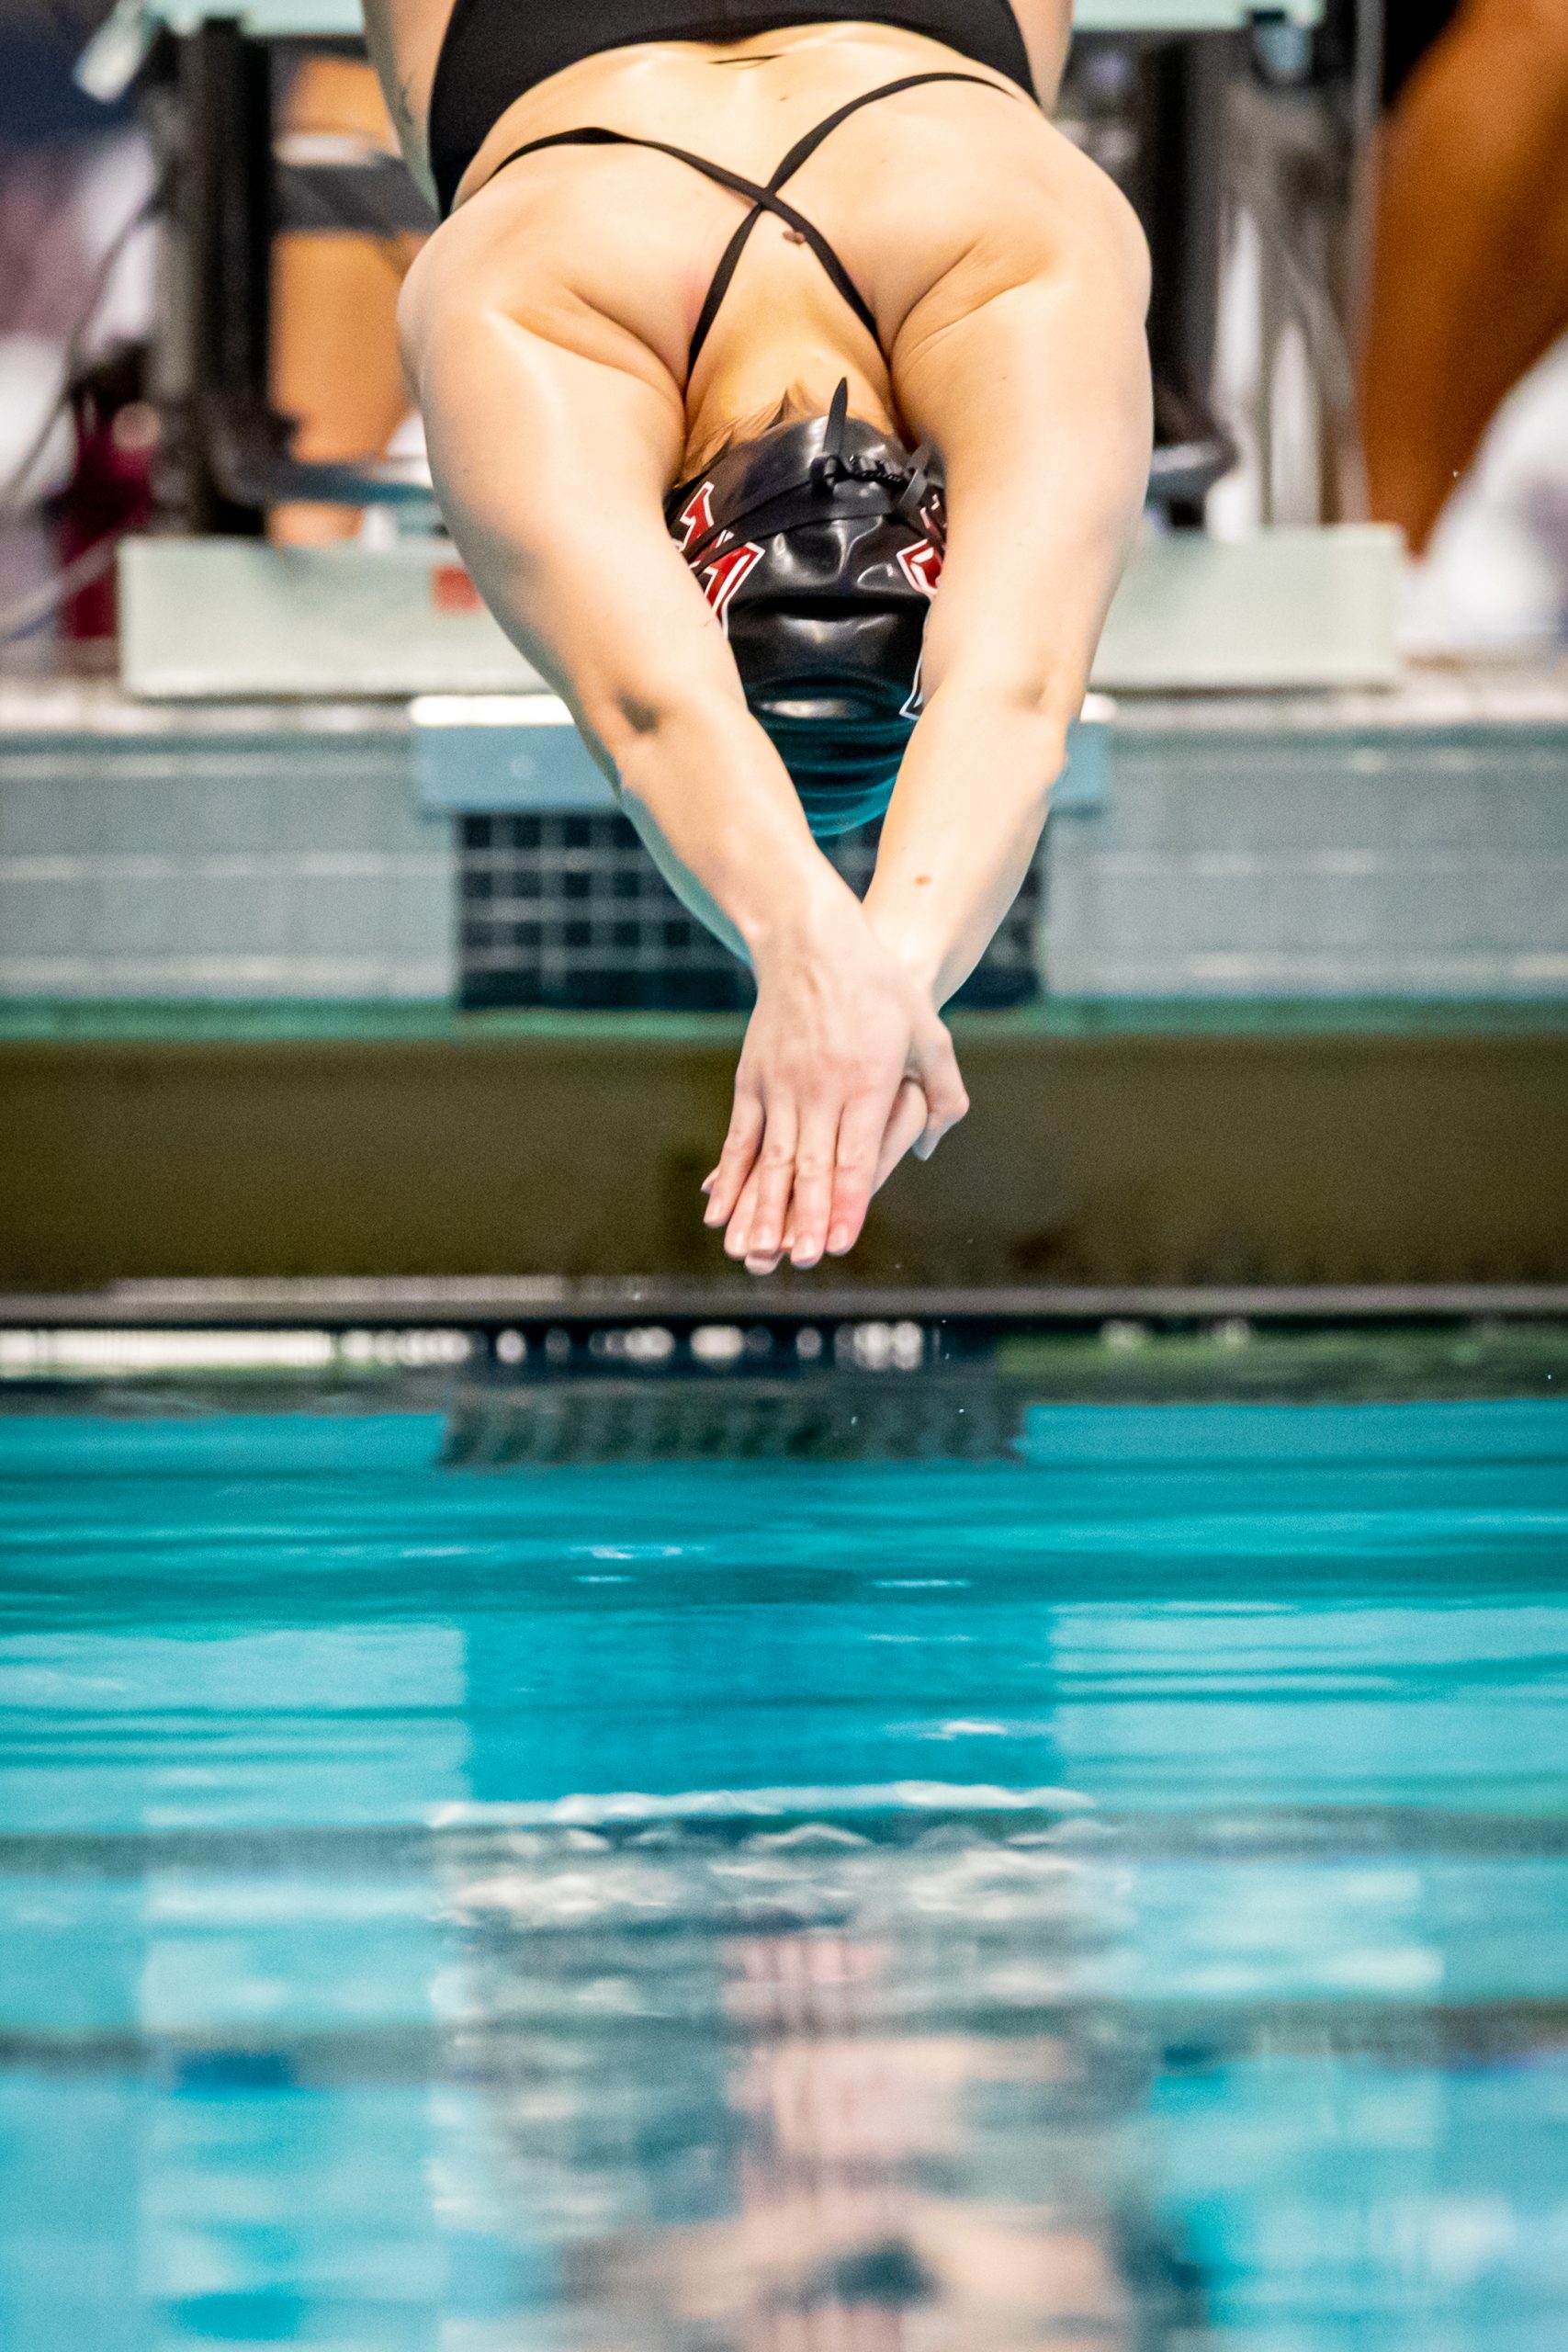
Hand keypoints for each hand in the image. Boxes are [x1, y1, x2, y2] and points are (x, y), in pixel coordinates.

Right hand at [701, 898, 967, 1273]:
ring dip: (762, 1211)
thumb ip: (943, 1092)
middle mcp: (821, 1089)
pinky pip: (739, 1141)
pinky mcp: (751, 1082)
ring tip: (753, 1254)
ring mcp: (781, 1086)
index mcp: (868, 1082)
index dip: (847, 1203)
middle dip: (805, 1219)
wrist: (811, 942)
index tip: (838, 1243)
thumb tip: (932, 1148)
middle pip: (813, 1166)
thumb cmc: (880, 989)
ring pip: (772, 1160)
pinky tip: (718, 1214)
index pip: (857, 1156)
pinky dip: (730, 1180)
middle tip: (801, 1261)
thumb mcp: (929, 1033)